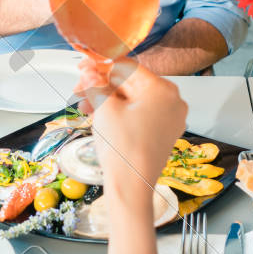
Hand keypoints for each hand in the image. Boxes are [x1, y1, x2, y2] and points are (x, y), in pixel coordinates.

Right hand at [78, 59, 187, 208]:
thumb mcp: (104, 109)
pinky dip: (122, 113)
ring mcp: (171, 117)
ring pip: (134, 99)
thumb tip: (88, 70)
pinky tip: (101, 116)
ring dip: (108, 101)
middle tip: (79, 91)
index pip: (127, 67)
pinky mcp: (165, 131)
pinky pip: (141, 113)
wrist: (132, 186)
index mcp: (162, 89)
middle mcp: (173, 100)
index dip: (100, 67)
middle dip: (102, 87)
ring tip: (86, 108)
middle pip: (131, 83)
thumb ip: (95, 84)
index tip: (82, 68)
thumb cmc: (123, 149)